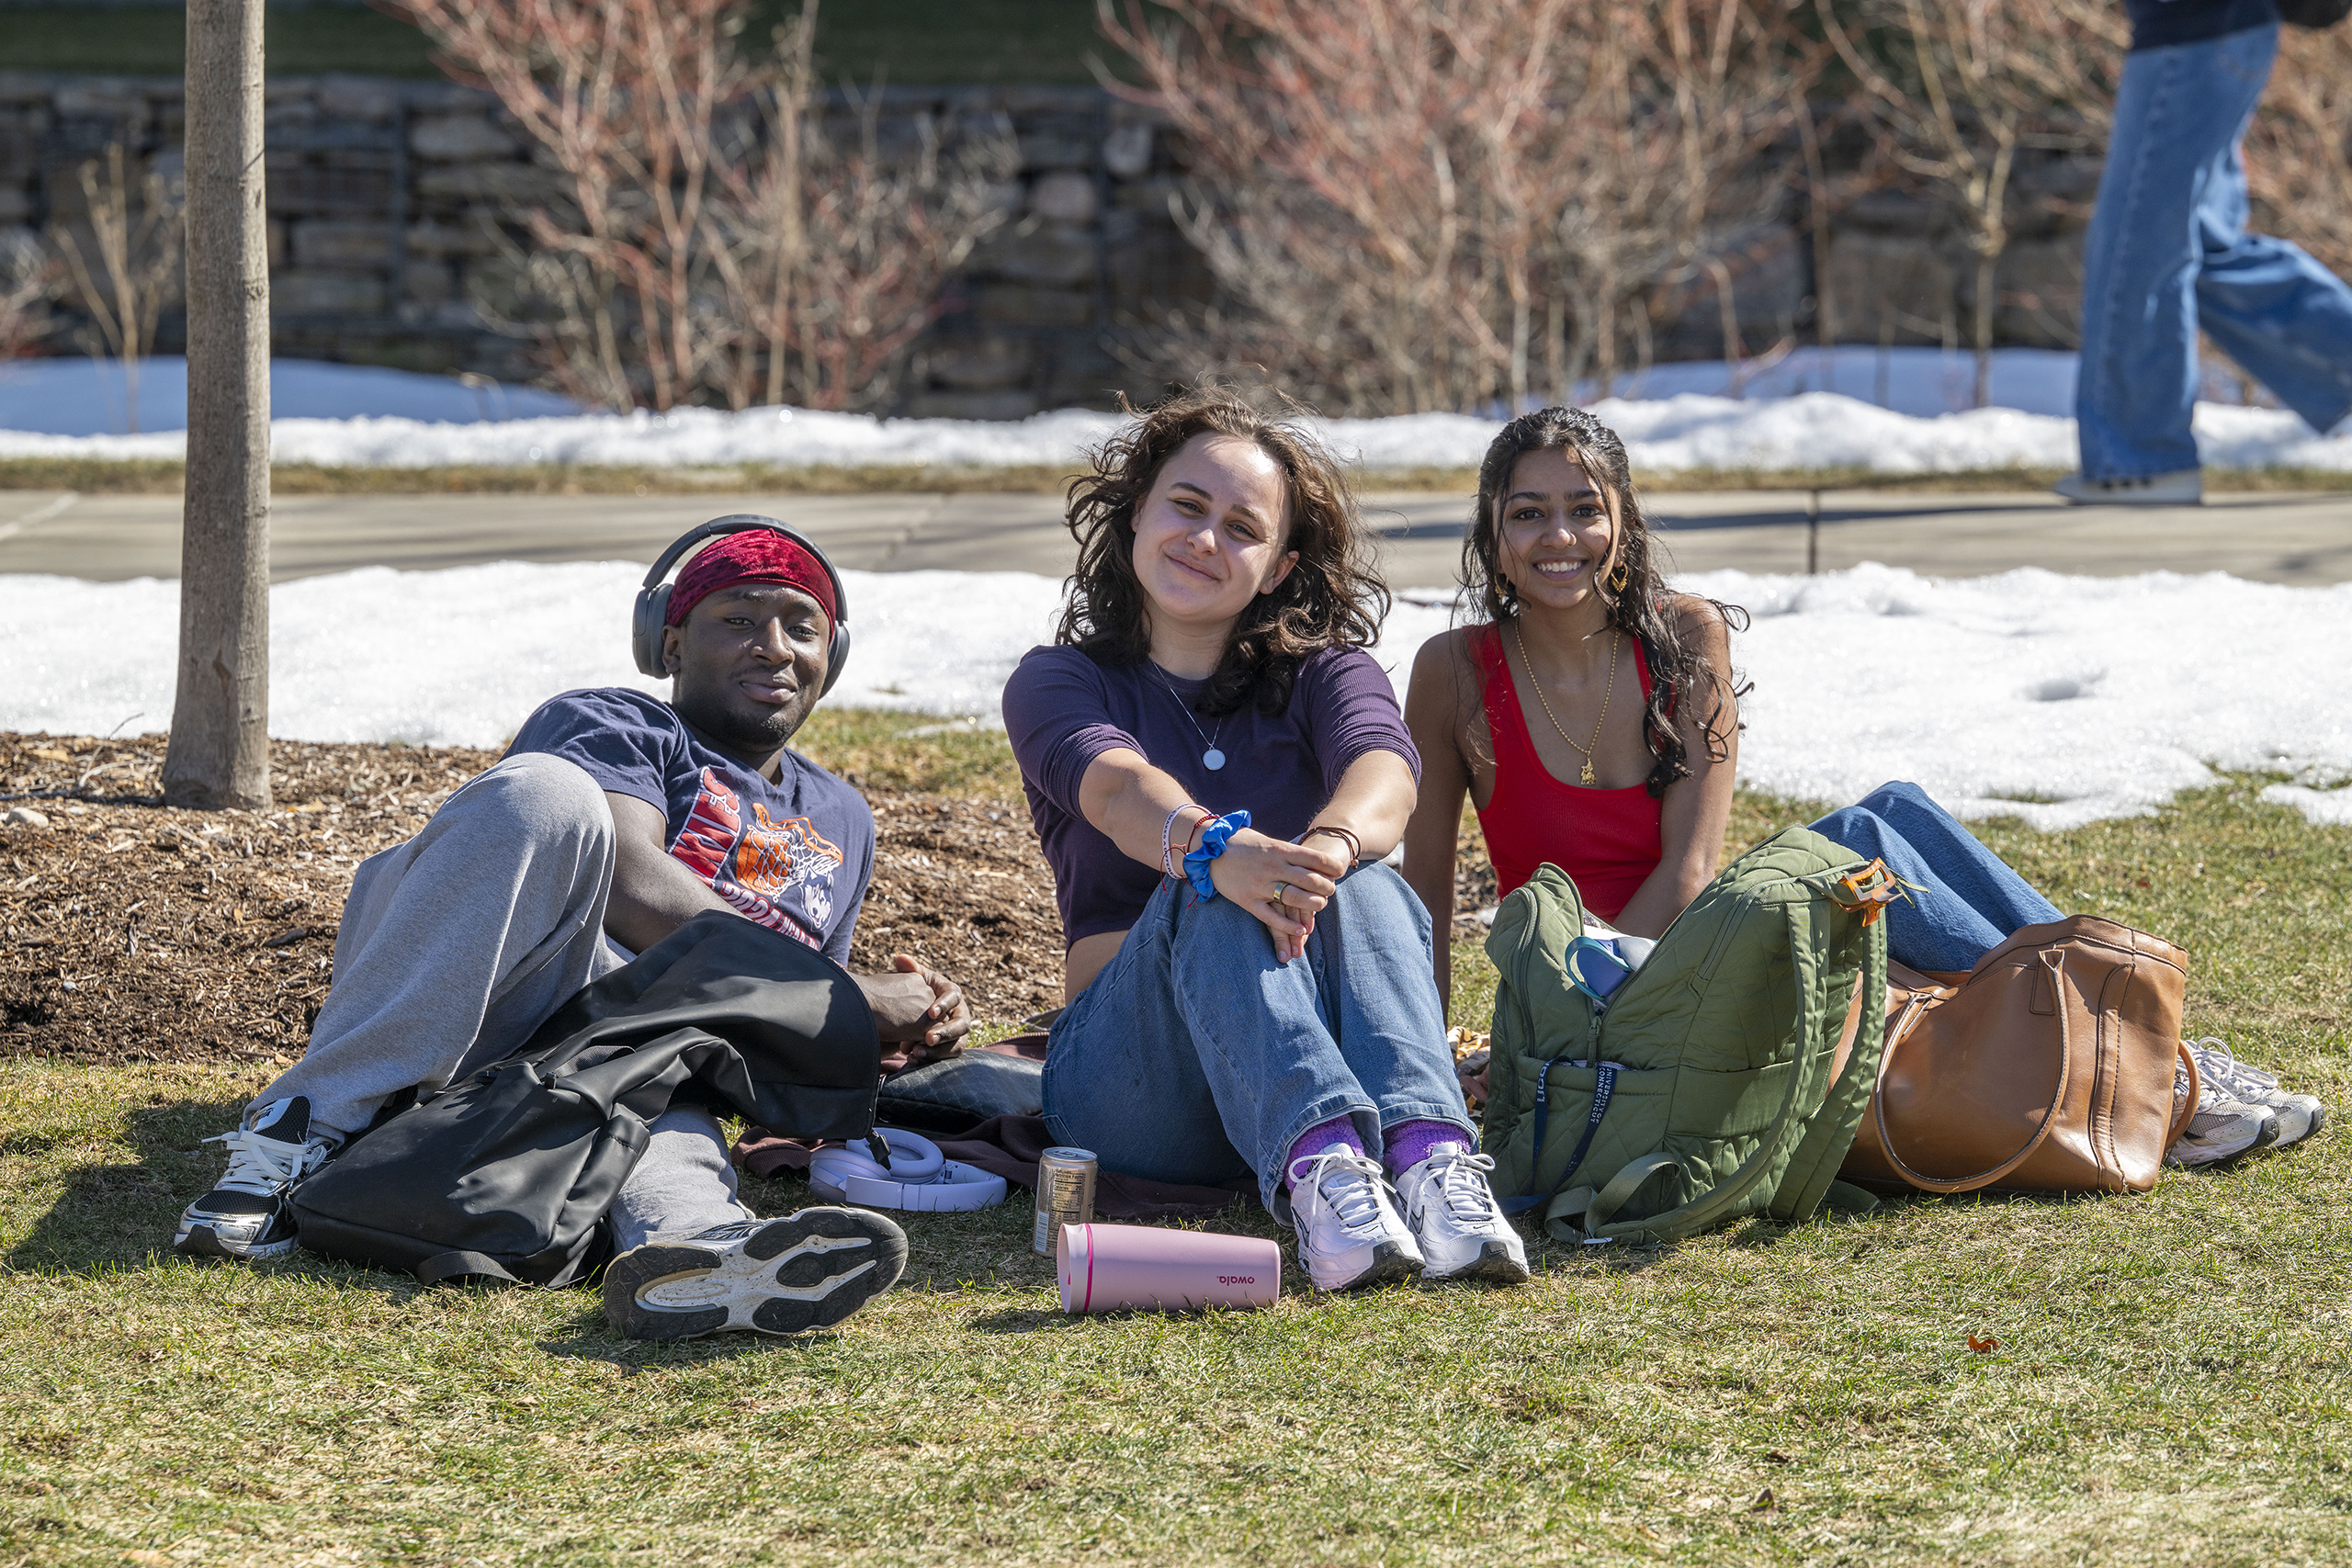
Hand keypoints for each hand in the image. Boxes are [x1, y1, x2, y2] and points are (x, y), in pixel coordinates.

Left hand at [855, 953, 971, 1052]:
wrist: (914, 1013)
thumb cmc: (917, 992)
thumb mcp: (915, 981)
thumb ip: (910, 970)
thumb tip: (900, 959)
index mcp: (952, 993)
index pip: (953, 997)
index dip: (944, 1005)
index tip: (930, 1013)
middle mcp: (960, 1014)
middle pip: (961, 1024)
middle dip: (945, 1032)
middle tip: (927, 1038)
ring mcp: (958, 1034)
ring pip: (957, 1044)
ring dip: (939, 1051)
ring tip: (917, 1053)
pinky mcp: (951, 1048)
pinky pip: (947, 1057)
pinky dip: (932, 1059)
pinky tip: (914, 1059)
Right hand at [1208, 830, 1348, 963]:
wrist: (1209, 850)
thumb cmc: (1242, 843)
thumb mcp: (1268, 840)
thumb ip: (1289, 851)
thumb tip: (1315, 860)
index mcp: (1279, 849)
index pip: (1314, 858)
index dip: (1331, 866)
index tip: (1340, 871)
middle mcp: (1272, 867)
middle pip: (1310, 880)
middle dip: (1326, 887)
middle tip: (1330, 890)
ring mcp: (1260, 885)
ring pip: (1295, 898)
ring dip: (1313, 904)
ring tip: (1320, 905)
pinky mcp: (1247, 900)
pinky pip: (1271, 916)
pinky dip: (1288, 926)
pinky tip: (1301, 931)